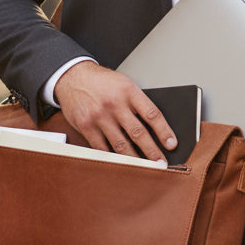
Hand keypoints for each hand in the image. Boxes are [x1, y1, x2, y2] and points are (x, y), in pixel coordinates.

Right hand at [55, 61, 176, 162]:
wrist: (72, 76)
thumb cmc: (102, 82)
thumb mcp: (124, 84)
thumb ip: (137, 103)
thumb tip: (154, 128)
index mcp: (128, 91)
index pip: (152, 114)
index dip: (164, 131)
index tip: (172, 144)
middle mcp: (114, 103)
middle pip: (138, 133)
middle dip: (152, 151)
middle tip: (161, 164)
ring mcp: (99, 116)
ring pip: (120, 144)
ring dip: (134, 159)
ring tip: (144, 168)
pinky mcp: (85, 126)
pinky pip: (102, 147)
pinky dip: (113, 157)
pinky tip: (121, 164)